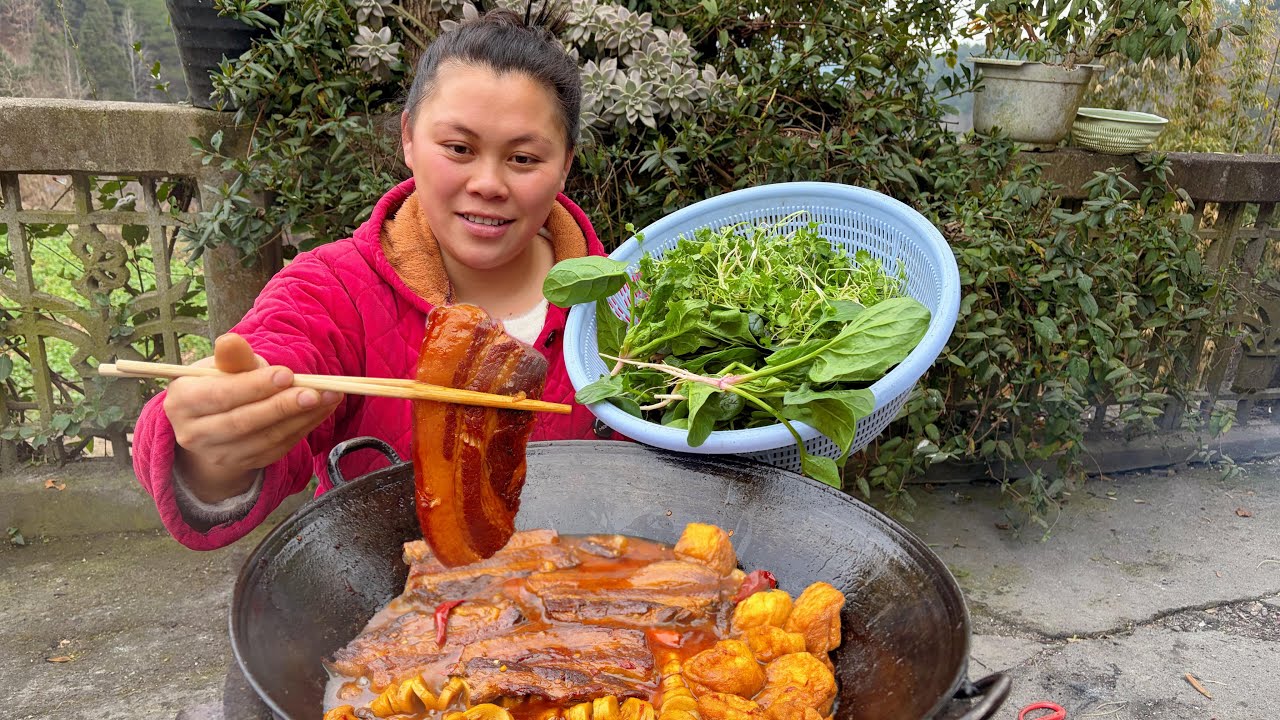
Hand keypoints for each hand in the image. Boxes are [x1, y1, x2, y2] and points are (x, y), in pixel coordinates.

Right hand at [164, 334, 342, 501]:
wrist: (215, 422)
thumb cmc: (223, 384)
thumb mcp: (223, 366)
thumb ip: (233, 357)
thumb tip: (231, 340)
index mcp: (182, 401)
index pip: (221, 395)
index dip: (255, 386)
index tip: (287, 374)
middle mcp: (194, 434)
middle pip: (244, 422)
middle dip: (283, 406)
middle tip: (316, 392)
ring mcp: (219, 454)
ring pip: (265, 438)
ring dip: (302, 417)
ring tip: (330, 396)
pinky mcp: (245, 464)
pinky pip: (279, 448)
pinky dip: (305, 428)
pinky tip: (323, 409)